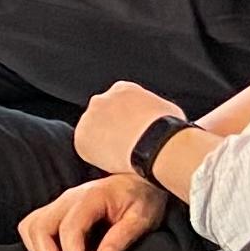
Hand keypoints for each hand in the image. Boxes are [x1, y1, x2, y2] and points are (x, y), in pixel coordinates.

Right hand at [18, 174, 169, 250]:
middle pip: (40, 226)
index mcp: (90, 198)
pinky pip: (33, 225)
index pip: (69, 228)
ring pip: (31, 226)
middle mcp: (69, 198)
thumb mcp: (143, 218)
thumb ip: (123, 236)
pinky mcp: (57, 209)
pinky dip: (37, 244)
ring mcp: (60, 202)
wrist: (140, 181)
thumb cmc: (142, 199)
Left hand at [73, 80, 187, 176]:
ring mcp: (89, 118)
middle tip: (125, 143)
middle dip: (111, 127)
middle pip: (102, 115)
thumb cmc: (168, 130)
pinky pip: (86, 148)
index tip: (131, 130)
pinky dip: (96, 155)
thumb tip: (159, 117)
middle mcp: (102, 99)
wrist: (158, 146)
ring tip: (121, 155)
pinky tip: (113, 161)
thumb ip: (152, 109)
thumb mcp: (166, 109)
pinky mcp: (82, 138)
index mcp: (122, 89)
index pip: (117, 102)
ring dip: (102, 141)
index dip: (124, 118)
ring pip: (92, 131)